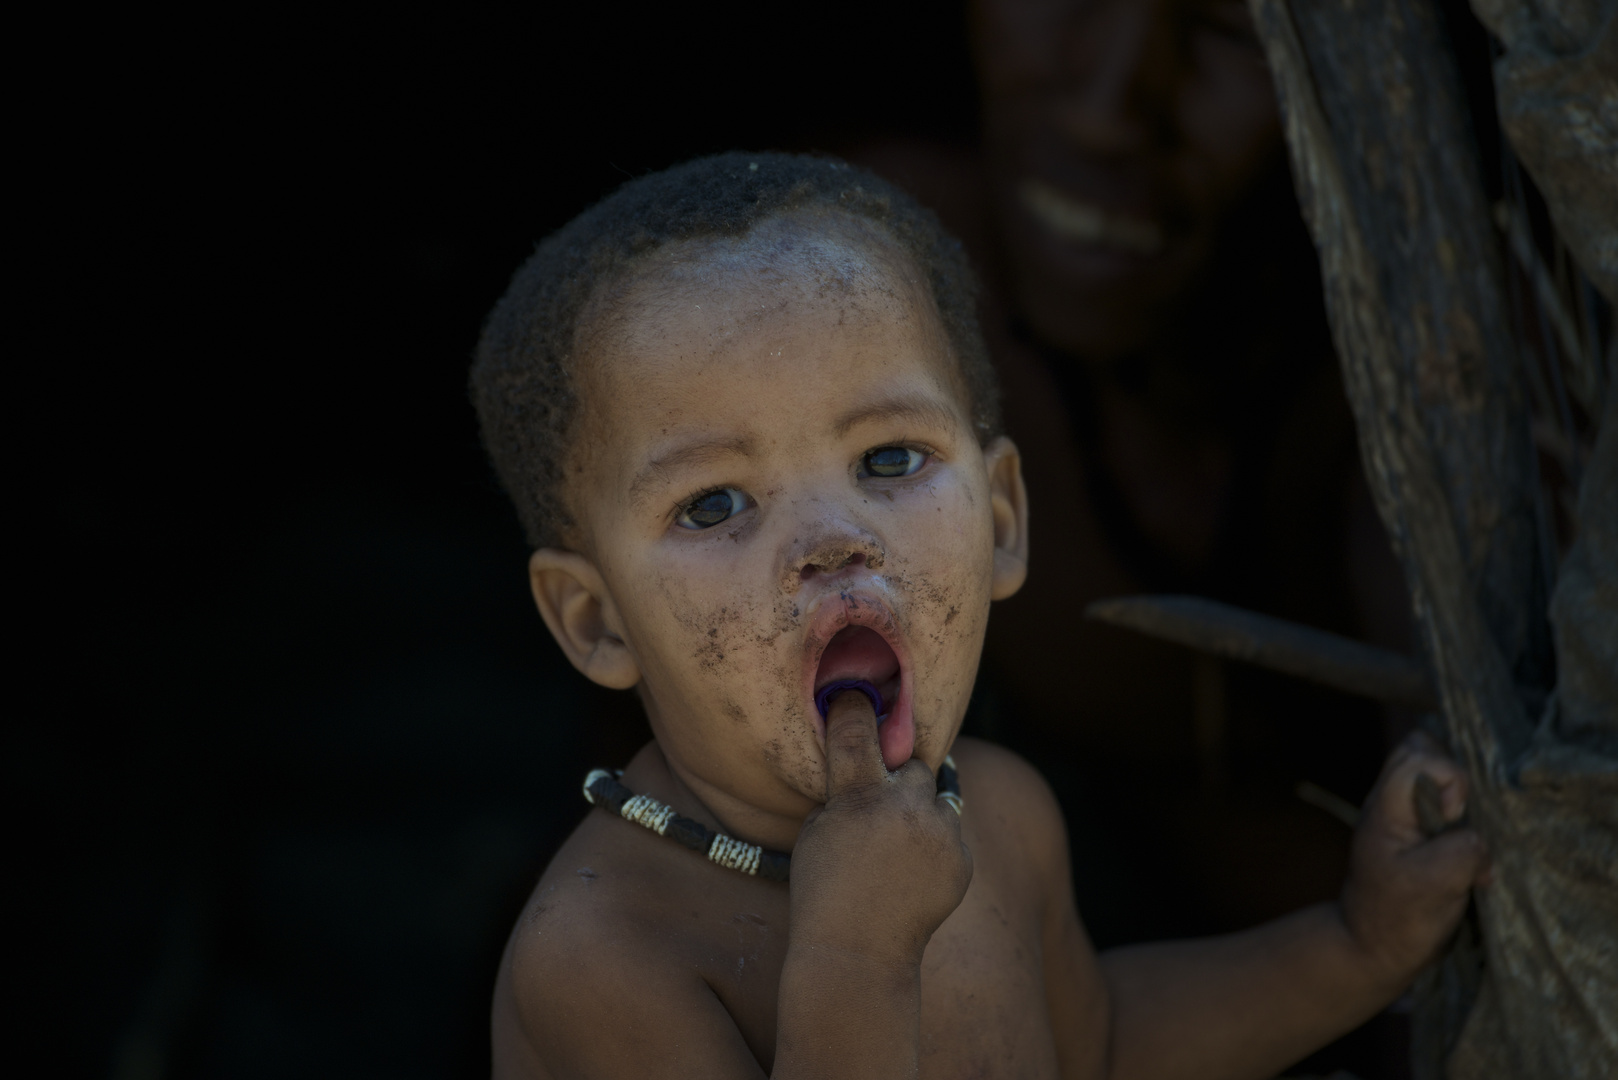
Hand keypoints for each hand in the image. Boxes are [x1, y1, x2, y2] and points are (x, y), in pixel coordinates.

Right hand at [786, 691, 972, 969]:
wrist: (858, 953)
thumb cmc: (823, 889)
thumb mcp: (817, 829)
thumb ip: (847, 790)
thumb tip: (873, 758)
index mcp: (859, 796)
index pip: (857, 728)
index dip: (854, 706)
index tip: (853, 694)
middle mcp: (905, 807)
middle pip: (913, 762)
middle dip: (899, 773)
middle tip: (884, 795)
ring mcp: (939, 833)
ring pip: (938, 794)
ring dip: (920, 807)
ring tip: (899, 839)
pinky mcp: (962, 858)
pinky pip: (950, 830)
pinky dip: (934, 840)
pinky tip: (911, 868)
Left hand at [1340, 734, 1489, 985]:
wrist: (1374, 949)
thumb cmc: (1398, 917)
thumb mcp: (1436, 884)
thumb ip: (1462, 848)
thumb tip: (1480, 837)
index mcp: (1386, 809)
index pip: (1417, 758)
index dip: (1448, 778)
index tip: (1454, 818)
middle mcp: (1391, 805)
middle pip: (1420, 749)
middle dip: (1453, 774)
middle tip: (1463, 817)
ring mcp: (1403, 817)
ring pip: (1432, 773)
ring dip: (1459, 797)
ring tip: (1468, 835)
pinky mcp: (1419, 833)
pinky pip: (1443, 803)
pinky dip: (1463, 821)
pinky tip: (1472, 857)